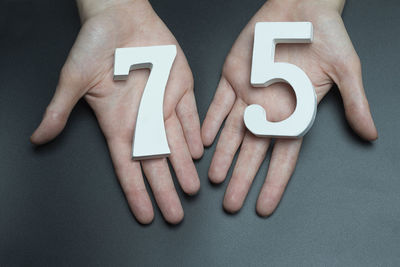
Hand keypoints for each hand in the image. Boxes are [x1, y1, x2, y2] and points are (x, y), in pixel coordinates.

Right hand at [30, 0, 202, 223]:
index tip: (147, 214)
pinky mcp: (180, 87)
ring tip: (192, 189)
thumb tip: (38, 137)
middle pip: (156, 163)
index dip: (137, 192)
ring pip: (177, 143)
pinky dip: (195, 132)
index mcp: (118, 123)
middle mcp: (143, 119)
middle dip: (166, 189)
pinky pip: (190, 115)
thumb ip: (60, 110)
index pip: (128, 167)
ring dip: (184, 166)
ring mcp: (163, 104)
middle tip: (176, 215)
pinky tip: (199, 151)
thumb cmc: (93, 45)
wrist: (119, 16)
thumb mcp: (73, 80)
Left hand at [201, 0, 376, 215]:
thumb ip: (355, 102)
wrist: (301, 5)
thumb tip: (371, 133)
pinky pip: (218, 104)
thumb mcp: (345, 69)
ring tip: (213, 179)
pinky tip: (203, 141)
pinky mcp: (232, 77)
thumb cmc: (327, 35)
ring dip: (222, 155)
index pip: (284, 157)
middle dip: (241, 178)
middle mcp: (270, 110)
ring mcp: (249, 95)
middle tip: (230, 204)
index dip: (273, 183)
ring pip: (233, 133)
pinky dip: (210, 122)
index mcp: (295, 113)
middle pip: (254, 152)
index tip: (263, 207)